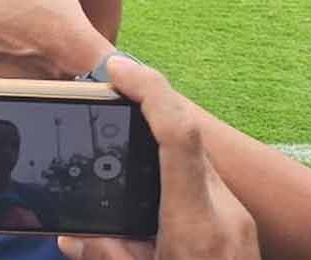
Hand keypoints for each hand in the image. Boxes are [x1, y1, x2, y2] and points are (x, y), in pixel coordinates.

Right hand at [56, 57, 257, 259]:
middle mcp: (223, 214)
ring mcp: (237, 219)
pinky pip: (204, 183)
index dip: (150, 91)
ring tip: (124, 124)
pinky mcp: (240, 229)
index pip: (179, 135)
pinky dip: (174, 170)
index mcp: (196, 224)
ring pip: (196, 159)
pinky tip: (149, 185)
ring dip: (161, 139)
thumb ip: (106, 255)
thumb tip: (70, 236)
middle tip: (112, 88)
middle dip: (148, 106)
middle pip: (187, 139)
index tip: (118, 70)